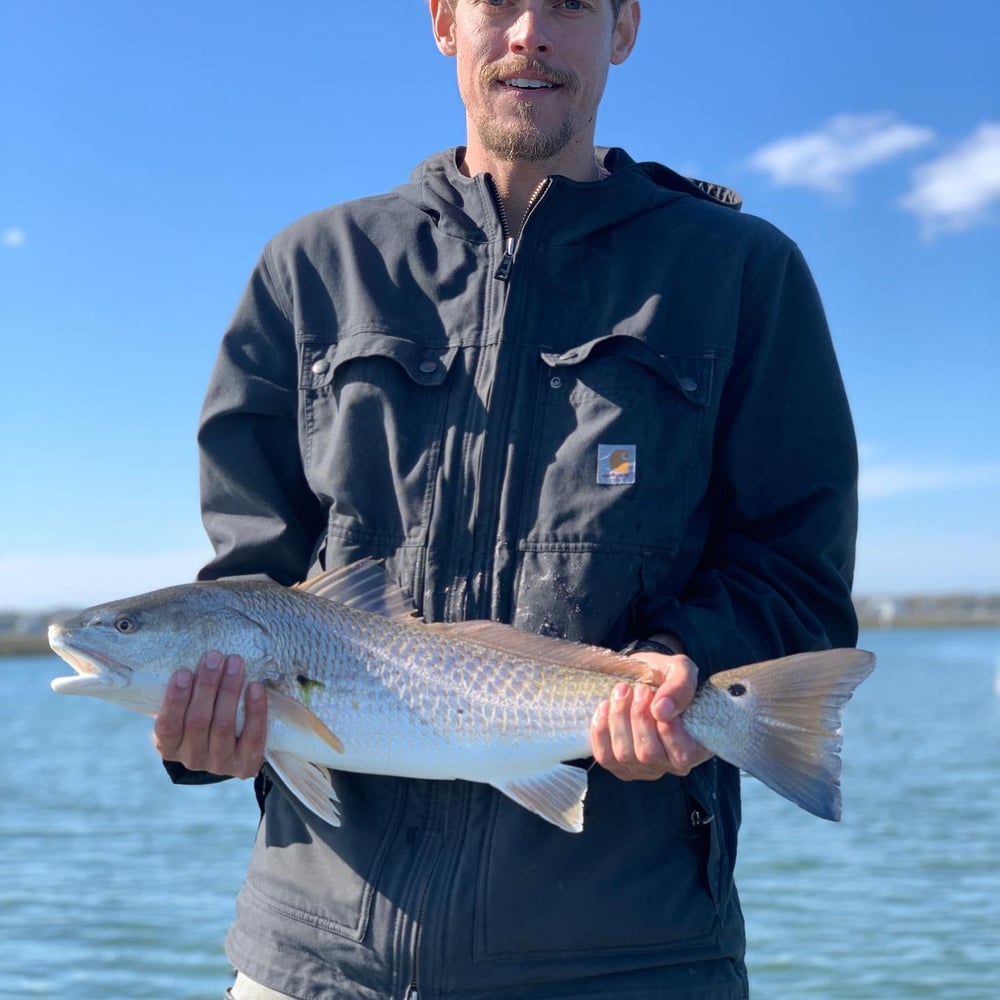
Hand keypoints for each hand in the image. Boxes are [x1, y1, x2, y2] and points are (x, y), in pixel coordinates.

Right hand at [153, 651, 266, 778]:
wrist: (232, 752)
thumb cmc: (204, 718)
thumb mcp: (185, 711)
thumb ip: (184, 693)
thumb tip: (187, 657)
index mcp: (170, 746)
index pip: (168, 725)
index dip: (175, 700)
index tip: (183, 672)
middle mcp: (192, 758)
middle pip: (198, 721)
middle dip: (207, 686)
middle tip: (214, 657)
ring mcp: (219, 764)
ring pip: (223, 726)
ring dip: (229, 691)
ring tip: (235, 663)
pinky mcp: (245, 765)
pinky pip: (252, 737)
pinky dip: (255, 711)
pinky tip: (256, 687)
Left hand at [590, 651, 711, 780]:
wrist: (642, 678)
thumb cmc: (667, 678)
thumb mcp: (680, 671)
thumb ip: (680, 687)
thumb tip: (661, 710)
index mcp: (694, 746)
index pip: (683, 755)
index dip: (669, 731)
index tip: (658, 701)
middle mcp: (669, 764)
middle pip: (648, 754)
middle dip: (639, 717)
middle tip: (640, 690)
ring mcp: (642, 768)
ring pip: (624, 754)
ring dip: (619, 717)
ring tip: (622, 691)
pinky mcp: (618, 765)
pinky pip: (604, 756)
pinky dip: (601, 730)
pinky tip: (606, 707)